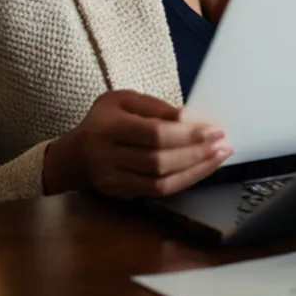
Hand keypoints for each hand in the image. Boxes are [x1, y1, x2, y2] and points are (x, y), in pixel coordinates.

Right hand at [43, 89, 232, 198]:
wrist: (72, 157)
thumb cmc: (102, 120)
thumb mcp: (122, 100)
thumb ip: (153, 107)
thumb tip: (188, 117)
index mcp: (108, 127)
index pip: (154, 134)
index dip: (186, 134)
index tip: (213, 128)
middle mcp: (109, 157)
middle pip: (159, 160)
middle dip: (196, 153)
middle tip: (223, 143)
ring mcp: (114, 181)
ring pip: (161, 181)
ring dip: (195, 170)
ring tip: (219, 156)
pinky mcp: (122, 195)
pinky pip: (158, 192)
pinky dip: (183, 181)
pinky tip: (201, 169)